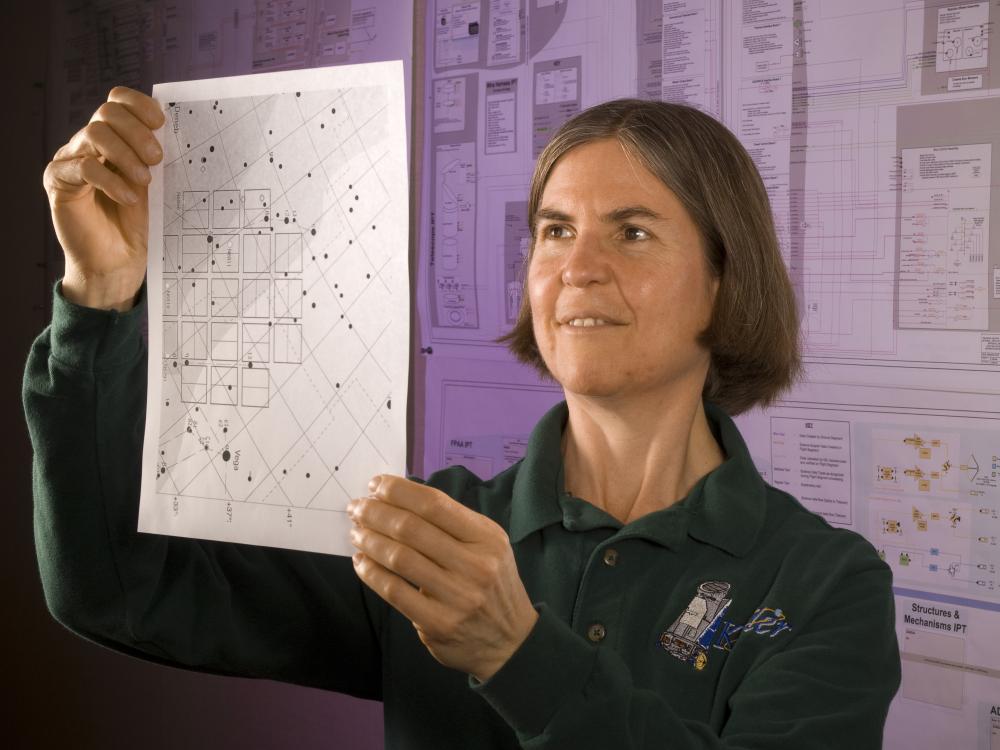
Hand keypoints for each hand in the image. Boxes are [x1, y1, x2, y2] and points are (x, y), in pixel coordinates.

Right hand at [43, 86, 164, 309]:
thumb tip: (173, 132)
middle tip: (157, 158)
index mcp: (113, 139)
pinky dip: (110, 180)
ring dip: (125, 155)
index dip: (138, 104)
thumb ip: (153, 157)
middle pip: (107, 113)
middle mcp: (88, 144)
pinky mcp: (58, 182)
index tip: (161, 123)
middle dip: (136, 132)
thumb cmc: (137, 224)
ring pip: (94, 134)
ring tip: (145, 180)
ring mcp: (71, 160)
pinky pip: (83, 167)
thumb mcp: (151, 185)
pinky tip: (128, 199)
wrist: (118, 262)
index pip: (117, 102)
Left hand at [347, 475, 538, 681]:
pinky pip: (395, 592)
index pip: (435, 504)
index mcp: (487, 537)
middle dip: (375, 513)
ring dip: (369, 540)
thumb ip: (451, 523)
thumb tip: (399, 499)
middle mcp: (475, 564)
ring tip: (356, 532)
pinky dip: (371, 573)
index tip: (375, 486)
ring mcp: (457, 596)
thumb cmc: (491, 584)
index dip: (398, 491)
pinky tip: (361, 562)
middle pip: (412, 528)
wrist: (511, 641)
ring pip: (400, 558)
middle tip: (356, 508)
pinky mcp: (439, 624)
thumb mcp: (487, 545)